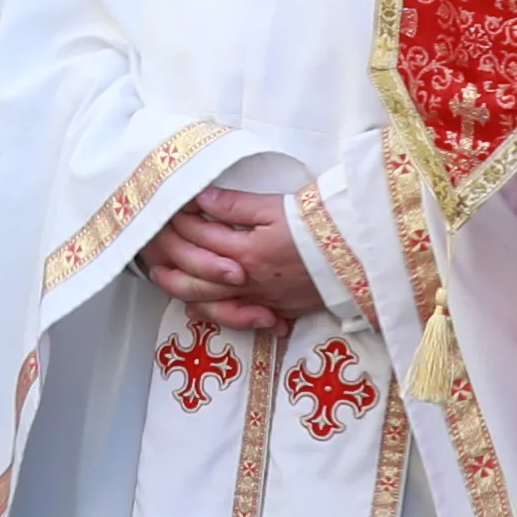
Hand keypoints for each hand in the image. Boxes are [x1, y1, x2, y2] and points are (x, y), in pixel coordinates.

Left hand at [144, 177, 324, 333]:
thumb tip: (201, 198)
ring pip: (216, 305)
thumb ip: (235, 206)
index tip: (170, 211)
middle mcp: (250, 281)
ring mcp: (265, 299)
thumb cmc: (321, 225)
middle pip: (198, 280)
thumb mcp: (276, 207)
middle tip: (152, 259)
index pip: (202, 237)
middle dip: (172, 269)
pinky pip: (244, 318)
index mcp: (246, 252)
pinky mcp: (282, 310)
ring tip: (173, 288)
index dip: (182, 223)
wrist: (364, 253)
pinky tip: (214, 308)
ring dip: (190, 296)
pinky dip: (223, 314)